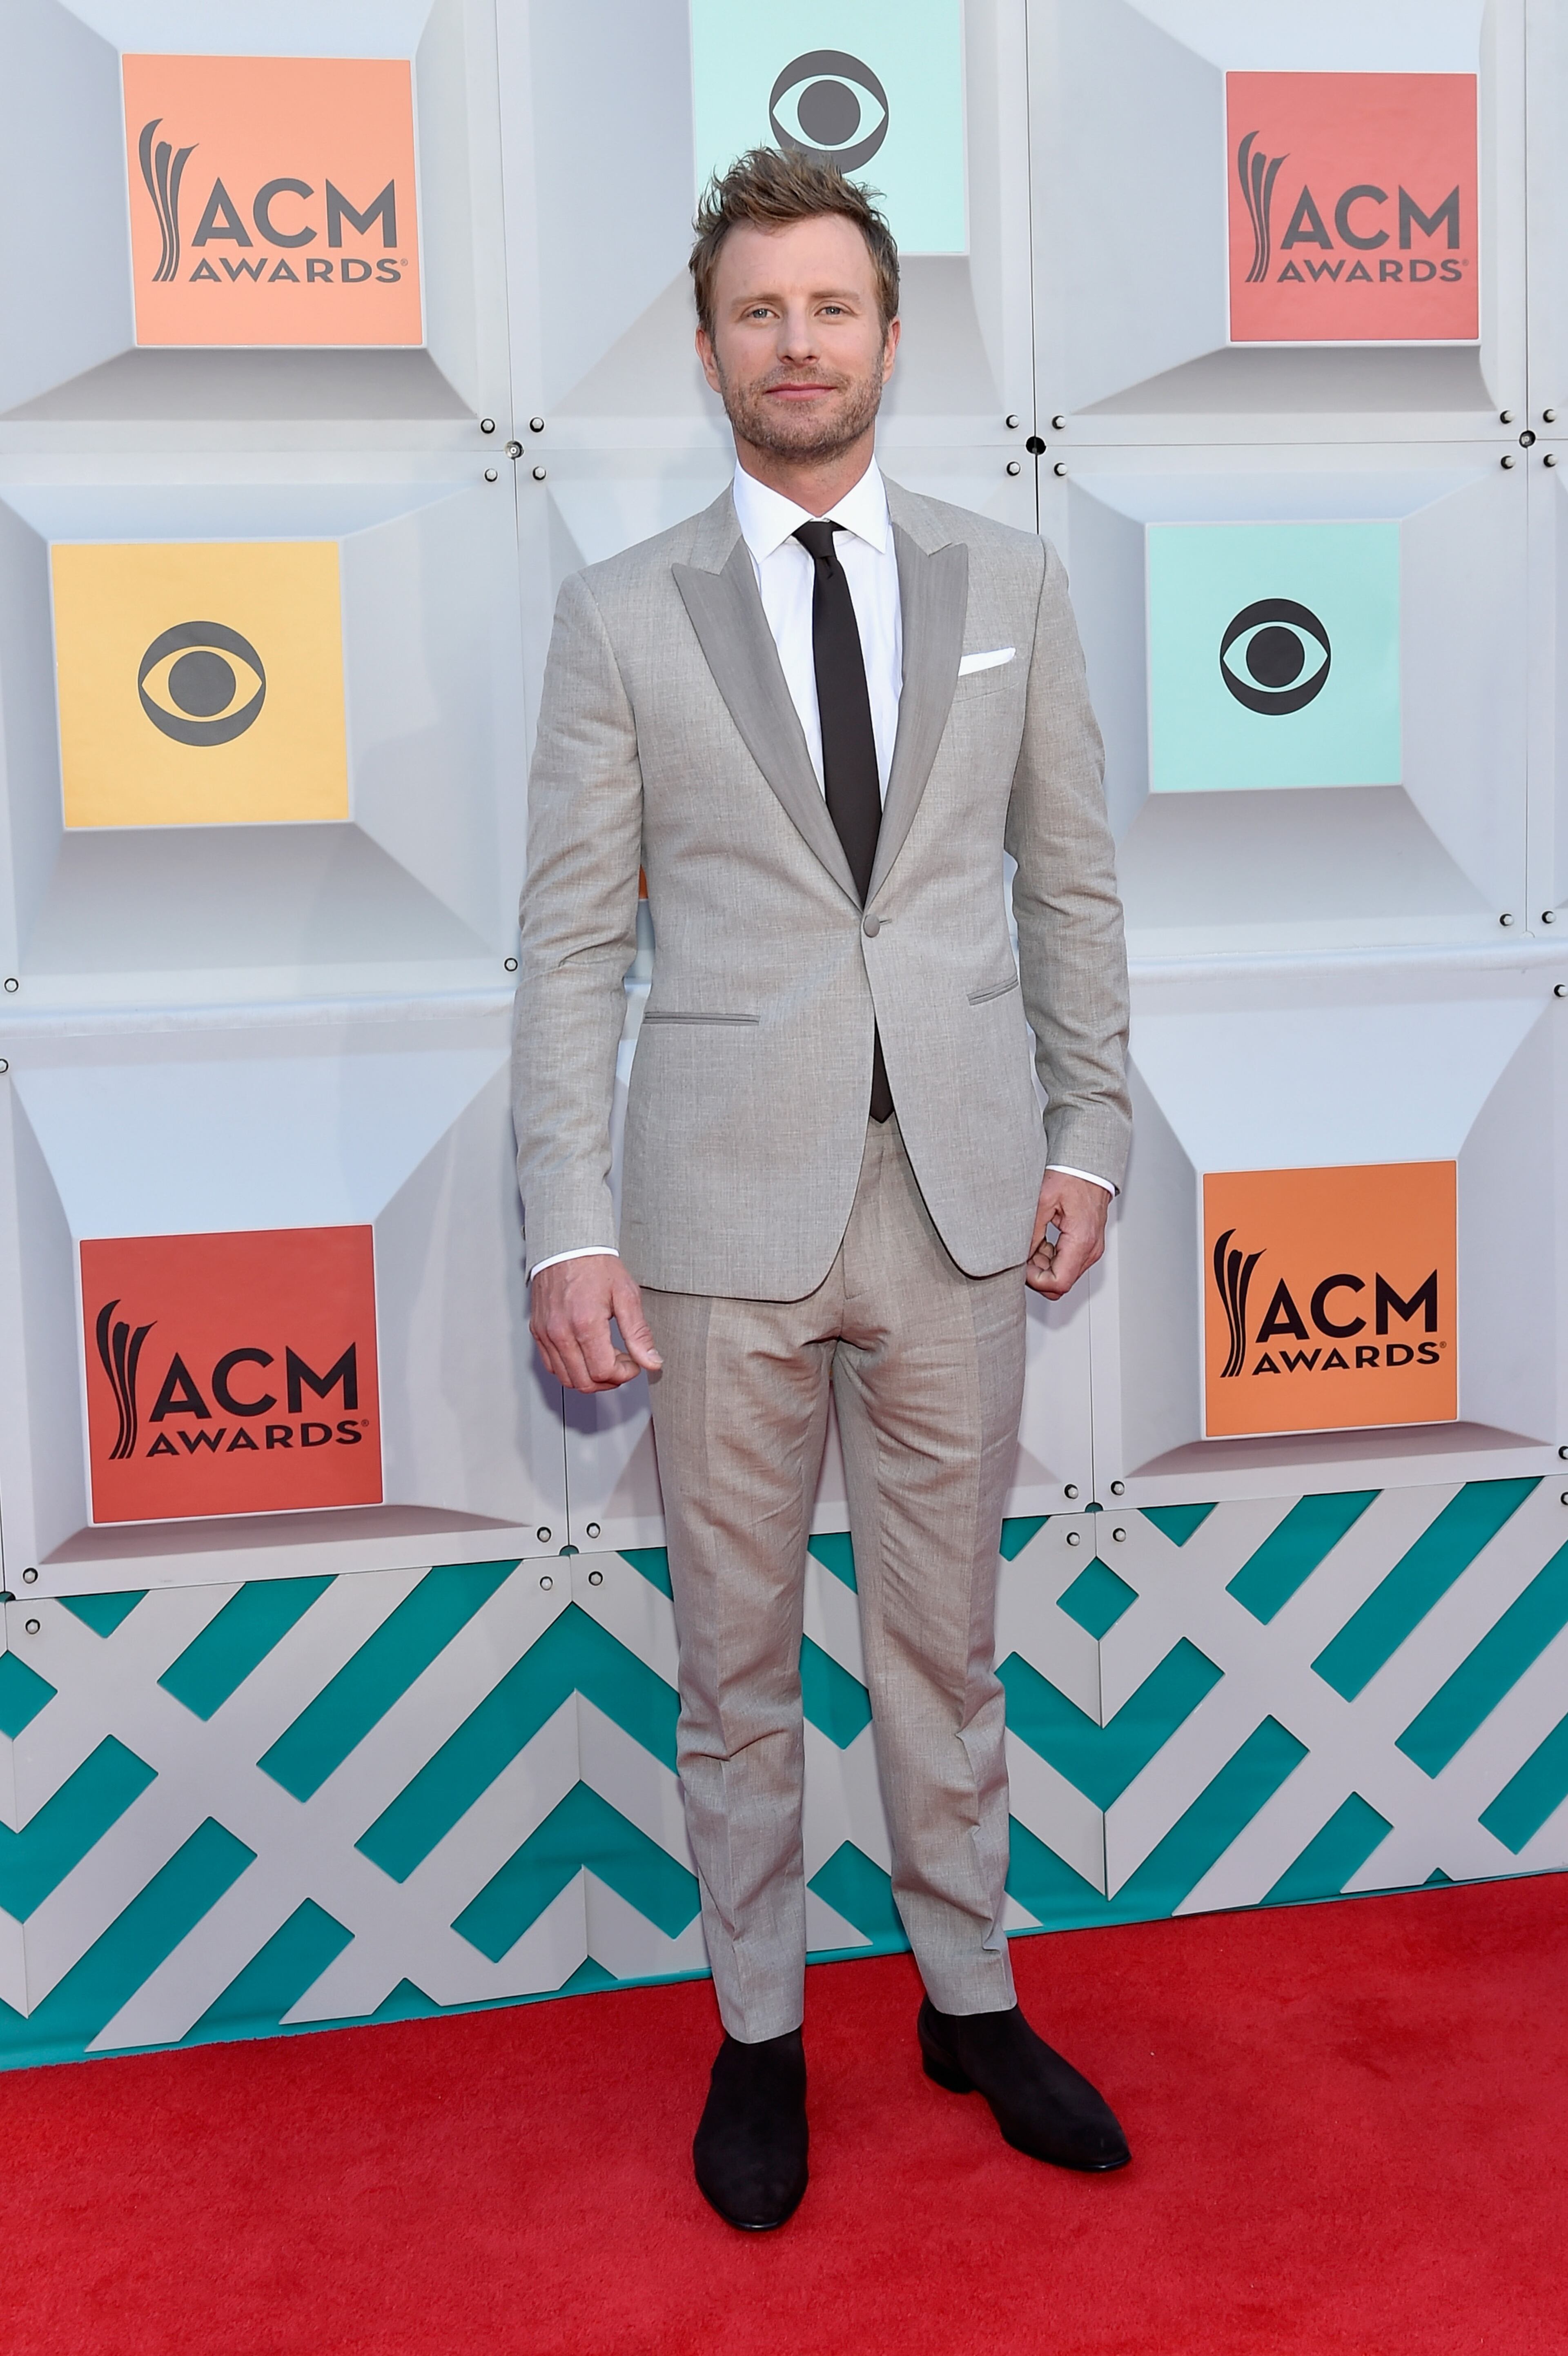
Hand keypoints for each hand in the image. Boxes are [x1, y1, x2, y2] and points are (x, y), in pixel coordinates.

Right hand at [530, 1256, 662, 1392]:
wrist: (567, 1245)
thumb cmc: (595, 1265)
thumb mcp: (626, 1296)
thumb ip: (639, 1334)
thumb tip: (652, 1361)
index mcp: (585, 1323)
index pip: (603, 1371)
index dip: (624, 1374)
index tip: (633, 1363)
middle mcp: (561, 1332)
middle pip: (584, 1382)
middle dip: (609, 1380)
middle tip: (622, 1364)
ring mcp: (546, 1333)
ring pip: (566, 1378)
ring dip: (590, 1377)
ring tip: (605, 1359)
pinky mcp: (538, 1331)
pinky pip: (552, 1365)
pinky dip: (571, 1369)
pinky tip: (586, 1355)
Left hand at [1026, 1173, 1109, 1299]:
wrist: (1089, 1167)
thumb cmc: (1071, 1177)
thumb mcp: (1042, 1201)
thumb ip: (1031, 1233)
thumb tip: (1018, 1256)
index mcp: (1081, 1241)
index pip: (1059, 1283)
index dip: (1035, 1280)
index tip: (1022, 1265)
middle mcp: (1090, 1250)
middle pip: (1061, 1284)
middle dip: (1038, 1275)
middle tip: (1023, 1255)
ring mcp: (1091, 1249)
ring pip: (1063, 1276)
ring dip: (1043, 1267)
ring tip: (1031, 1244)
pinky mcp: (1087, 1245)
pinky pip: (1067, 1264)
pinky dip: (1050, 1259)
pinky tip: (1040, 1243)